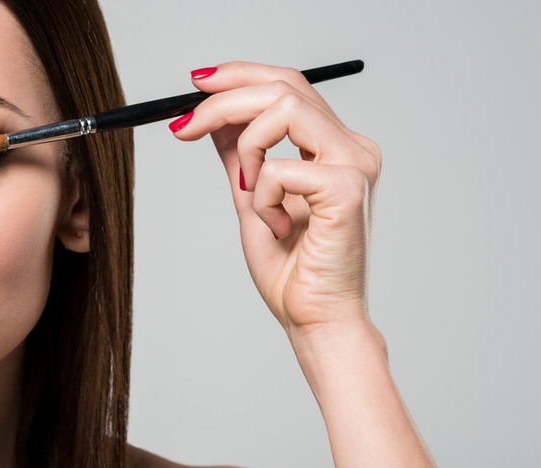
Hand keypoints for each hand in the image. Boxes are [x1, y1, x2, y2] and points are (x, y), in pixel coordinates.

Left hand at [169, 61, 381, 334]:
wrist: (315, 319)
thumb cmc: (291, 270)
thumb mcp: (253, 199)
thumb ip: (242, 156)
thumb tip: (218, 119)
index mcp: (336, 149)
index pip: (291, 88)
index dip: (241, 75)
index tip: (197, 84)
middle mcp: (353, 149)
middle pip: (286, 86)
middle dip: (224, 99)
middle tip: (184, 124)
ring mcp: (356, 165)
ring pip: (285, 107)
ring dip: (247, 148)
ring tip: (247, 194)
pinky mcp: (347, 188)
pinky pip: (280, 167)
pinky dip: (261, 196)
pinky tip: (276, 227)